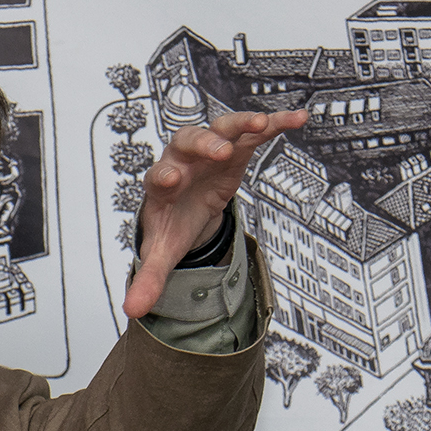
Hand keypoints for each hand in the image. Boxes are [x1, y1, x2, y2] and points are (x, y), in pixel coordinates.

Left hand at [124, 107, 307, 319]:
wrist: (186, 206)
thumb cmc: (172, 222)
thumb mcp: (162, 252)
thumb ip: (148, 278)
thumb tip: (132, 311)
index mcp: (161, 184)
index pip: (157, 175)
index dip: (163, 175)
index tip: (171, 178)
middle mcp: (182, 159)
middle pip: (187, 141)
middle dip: (204, 144)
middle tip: (219, 151)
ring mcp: (209, 149)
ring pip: (221, 127)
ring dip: (240, 123)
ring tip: (261, 123)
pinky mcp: (235, 147)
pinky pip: (254, 131)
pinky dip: (275, 124)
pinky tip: (297, 119)